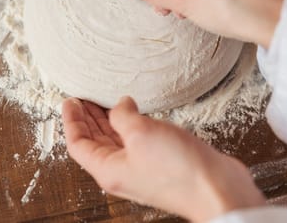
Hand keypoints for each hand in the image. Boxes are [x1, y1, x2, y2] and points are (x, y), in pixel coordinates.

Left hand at [62, 96, 264, 221]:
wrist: (216, 189)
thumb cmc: (178, 169)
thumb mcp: (141, 132)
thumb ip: (122, 116)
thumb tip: (120, 105)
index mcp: (109, 169)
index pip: (78, 144)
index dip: (71, 120)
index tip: (70, 100)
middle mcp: (122, 170)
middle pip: (95, 143)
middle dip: (87, 118)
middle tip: (85, 98)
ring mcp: (140, 168)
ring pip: (115, 141)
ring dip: (108, 121)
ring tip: (104, 101)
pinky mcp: (159, 162)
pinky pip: (135, 141)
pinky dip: (129, 125)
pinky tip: (135, 112)